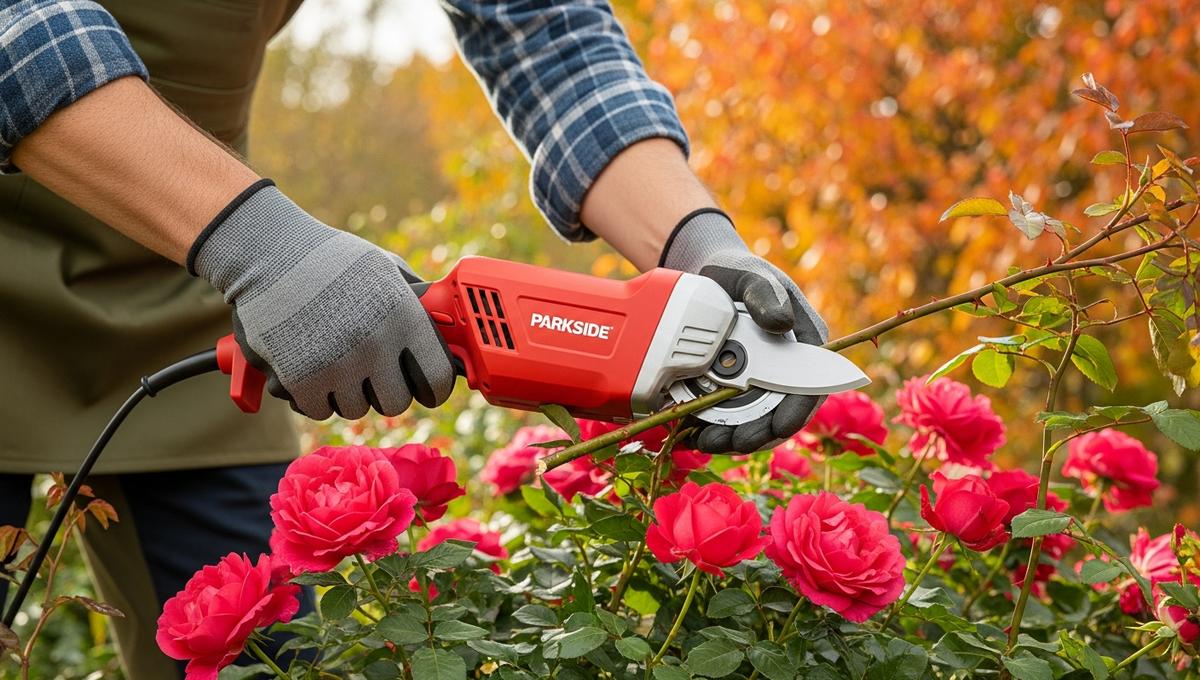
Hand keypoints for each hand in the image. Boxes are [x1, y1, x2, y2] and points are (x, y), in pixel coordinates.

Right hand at [190, 180, 455, 419]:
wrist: (267, 253)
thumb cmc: (330, 259)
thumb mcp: (383, 267)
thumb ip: (414, 299)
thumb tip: (446, 327)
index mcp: (403, 316)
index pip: (438, 377)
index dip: (434, 388)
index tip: (426, 390)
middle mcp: (375, 344)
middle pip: (396, 403)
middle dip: (384, 391)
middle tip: (371, 375)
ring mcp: (337, 365)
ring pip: (355, 409)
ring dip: (346, 392)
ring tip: (333, 359)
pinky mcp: (301, 380)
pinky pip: (319, 410)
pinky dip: (313, 396)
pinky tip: (309, 367)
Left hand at [660, 208, 828, 452]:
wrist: (707, 278)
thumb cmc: (738, 273)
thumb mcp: (752, 275)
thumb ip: (766, 294)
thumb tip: (782, 323)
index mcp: (806, 344)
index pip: (813, 388)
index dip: (798, 412)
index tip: (779, 427)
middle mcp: (788, 370)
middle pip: (780, 415)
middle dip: (757, 436)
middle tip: (730, 443)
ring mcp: (761, 382)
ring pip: (755, 423)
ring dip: (732, 440)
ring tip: (703, 442)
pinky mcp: (735, 389)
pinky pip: (729, 417)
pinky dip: (713, 429)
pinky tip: (692, 434)